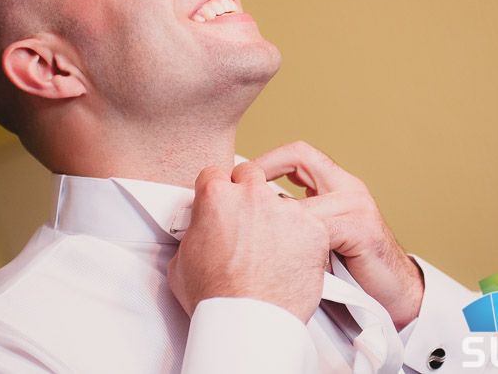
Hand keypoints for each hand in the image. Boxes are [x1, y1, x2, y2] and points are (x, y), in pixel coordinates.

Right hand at [167, 162, 329, 323]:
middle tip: (249, 220)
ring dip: (278, 218)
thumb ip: (194, 234)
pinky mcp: (314, 228)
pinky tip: (292, 259)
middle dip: (249, 193)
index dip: (219, 189)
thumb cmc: (216, 298)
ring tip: (272, 250)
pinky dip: (304, 239)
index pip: (217, 174)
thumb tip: (199, 234)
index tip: (224, 200)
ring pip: (283, 201)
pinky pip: (311, 225)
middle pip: (252, 175)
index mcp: (217, 197)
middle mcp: (253, 195)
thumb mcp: (183, 260)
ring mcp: (287, 210)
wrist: (248, 322)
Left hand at [253, 141, 423, 329]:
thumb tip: (246, 216)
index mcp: (338, 184)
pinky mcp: (361, 230)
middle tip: (234, 190)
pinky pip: (317, 229)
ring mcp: (357, 206)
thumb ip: (295, 220)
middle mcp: (349, 187)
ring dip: (273, 216)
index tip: (238, 176)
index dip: (267, 160)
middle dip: (263, 170)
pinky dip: (295, 243)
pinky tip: (279, 258)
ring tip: (250, 231)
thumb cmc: (351, 270)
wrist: (394, 295)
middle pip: (301, 157)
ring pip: (302, 198)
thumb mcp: (320, 236)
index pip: (298, 154)